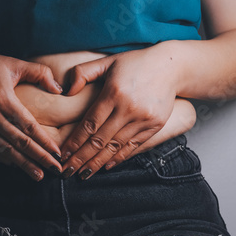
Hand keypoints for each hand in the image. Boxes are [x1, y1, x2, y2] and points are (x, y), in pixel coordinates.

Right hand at [0, 45, 63, 180]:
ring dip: (22, 164)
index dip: (44, 142)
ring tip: (37, 175)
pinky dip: (2, 158)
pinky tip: (14, 166)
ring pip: (4, 149)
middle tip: (55, 170)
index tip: (57, 154)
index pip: (29, 126)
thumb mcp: (14, 64)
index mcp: (3, 99)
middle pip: (19, 142)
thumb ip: (40, 74)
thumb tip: (59, 89)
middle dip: (39, 158)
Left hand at [60, 43, 181, 178]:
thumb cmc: (134, 63)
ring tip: (83, 174)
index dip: (74, 142)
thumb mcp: (107, 61)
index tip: (62, 154)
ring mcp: (143, 119)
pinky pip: (133, 146)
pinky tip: (105, 166)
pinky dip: (118, 158)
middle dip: (81, 158)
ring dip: (97, 162)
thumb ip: (83, 73)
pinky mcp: (155, 125)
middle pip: (99, 140)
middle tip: (67, 171)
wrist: (172, 66)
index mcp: (113, 92)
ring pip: (115, 146)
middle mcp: (128, 108)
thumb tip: (66, 91)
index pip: (89, 124)